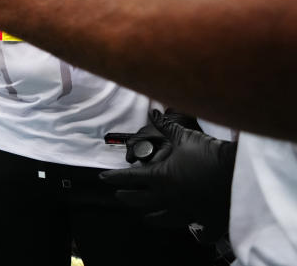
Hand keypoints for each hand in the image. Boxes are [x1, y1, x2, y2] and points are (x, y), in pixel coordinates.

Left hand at [99, 110, 236, 242]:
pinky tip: (193, 230)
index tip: (103, 177)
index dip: (114, 177)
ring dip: (150, 216)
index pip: (129, 178)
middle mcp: (168, 197)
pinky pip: (198, 231)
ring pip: (161, 219)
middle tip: (119, 194)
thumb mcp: (185, 137)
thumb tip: (153, 112)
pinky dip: (194, 231)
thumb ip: (166, 126)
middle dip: (126, 196)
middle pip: (138, 201)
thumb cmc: (210, 154)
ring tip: (145, 215)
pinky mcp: (205, 220)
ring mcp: (186, 211)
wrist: (240, 174)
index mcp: (160, 178)